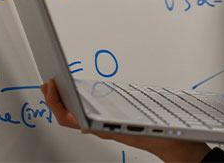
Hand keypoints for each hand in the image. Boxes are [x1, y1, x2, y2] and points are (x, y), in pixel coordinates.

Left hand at [41, 80, 210, 161]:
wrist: (176, 142)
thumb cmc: (158, 136)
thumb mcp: (132, 132)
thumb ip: (107, 130)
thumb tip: (83, 129)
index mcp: (101, 129)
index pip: (69, 118)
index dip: (56, 102)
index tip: (51, 85)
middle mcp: (101, 127)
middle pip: (69, 114)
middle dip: (55, 98)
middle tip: (47, 82)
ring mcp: (106, 125)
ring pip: (77, 113)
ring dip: (65, 100)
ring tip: (57, 86)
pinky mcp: (114, 122)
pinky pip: (90, 112)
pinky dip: (80, 102)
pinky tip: (79, 95)